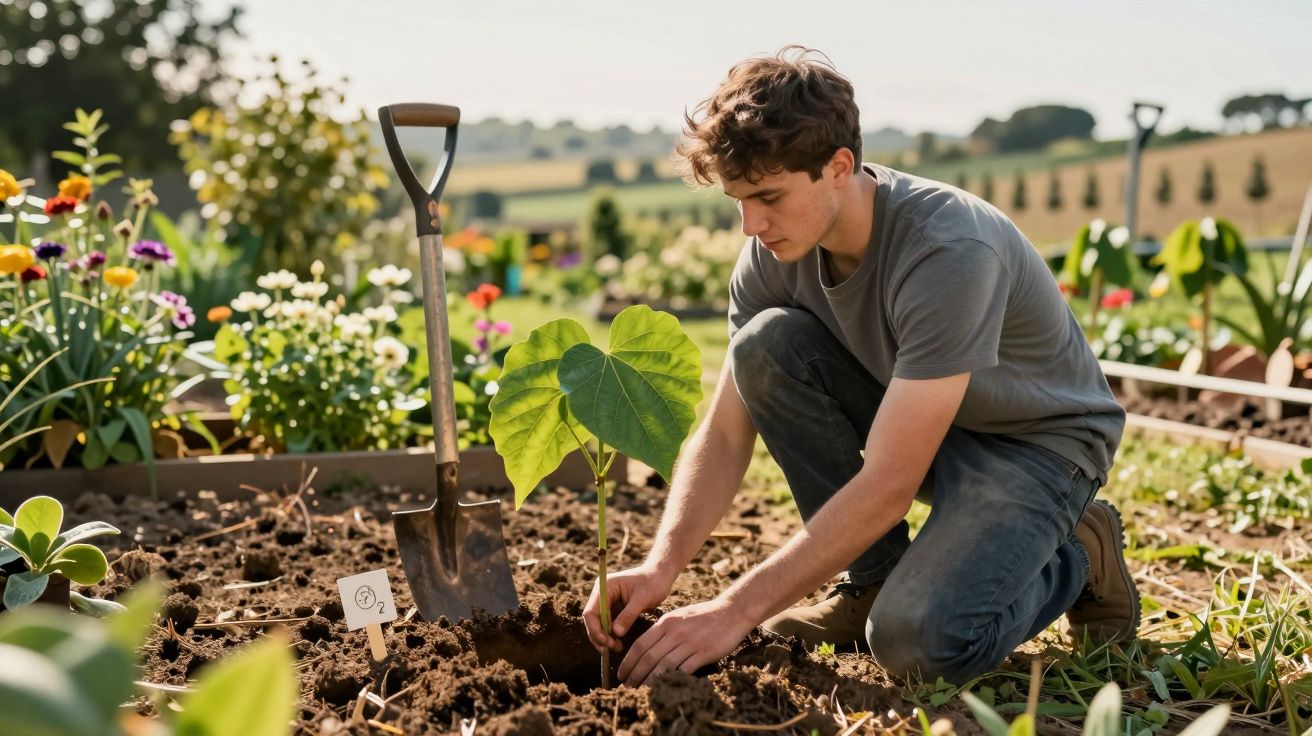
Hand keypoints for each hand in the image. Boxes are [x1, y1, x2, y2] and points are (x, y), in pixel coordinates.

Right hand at [583, 563, 674, 653]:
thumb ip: (628, 615)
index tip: (606, 642)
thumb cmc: (653, 582)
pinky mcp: (614, 607)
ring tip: (617, 648)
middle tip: (613, 648)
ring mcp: (607, 601)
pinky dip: (610, 634)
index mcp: (605, 586)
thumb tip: (616, 633)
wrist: (660, 575)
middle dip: (600, 636)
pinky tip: (618, 643)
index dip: (595, 629)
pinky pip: (607, 623)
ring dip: (605, 637)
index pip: (591, 611)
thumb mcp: (642, 599)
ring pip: (598, 623)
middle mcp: (602, 593)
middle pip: (592, 619)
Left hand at [617, 596, 754, 686]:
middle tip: (627, 687)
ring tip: (642, 691)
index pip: (640, 644)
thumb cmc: (703, 616)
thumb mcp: (679, 617)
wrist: (731, 612)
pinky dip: (672, 679)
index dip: (628, 661)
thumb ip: (663, 631)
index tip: (621, 674)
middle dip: (635, 674)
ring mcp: (689, 642)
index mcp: (666, 623)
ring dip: (650, 680)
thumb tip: (647, 649)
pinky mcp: (704, 652)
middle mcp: (675, 632)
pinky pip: (684, 669)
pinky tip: (665, 688)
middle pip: (649, 657)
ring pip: (663, 665)